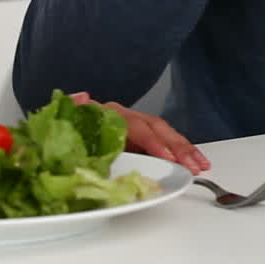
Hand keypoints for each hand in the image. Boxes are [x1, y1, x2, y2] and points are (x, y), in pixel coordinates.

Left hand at [69, 92, 210, 174]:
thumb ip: (75, 113)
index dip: (153, 141)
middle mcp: (125, 116)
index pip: (136, 126)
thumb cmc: (67, 136)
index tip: (167, 157)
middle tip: (193, 165)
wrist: (63, 137)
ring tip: (201, 166)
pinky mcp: (141, 139)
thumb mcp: (67, 125)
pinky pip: (166, 142)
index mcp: (108, 114)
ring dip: (186, 150)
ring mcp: (135, 126)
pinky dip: (182, 152)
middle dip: (179, 147)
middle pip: (157, 128)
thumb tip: (81, 97)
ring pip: (166, 134)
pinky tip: (195, 163)